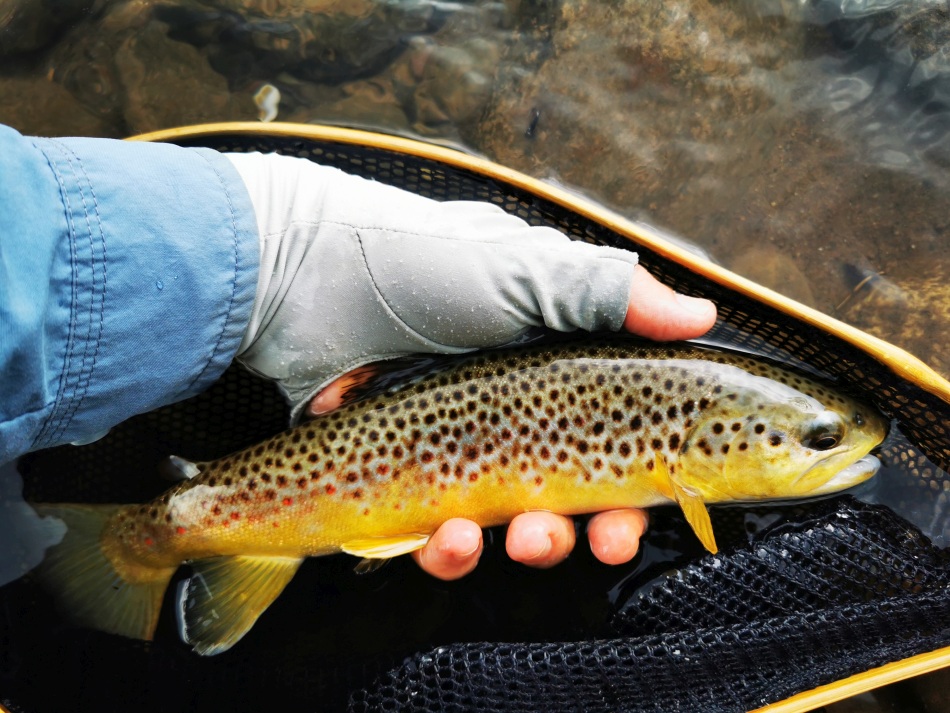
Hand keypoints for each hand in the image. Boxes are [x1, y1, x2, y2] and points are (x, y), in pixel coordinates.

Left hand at [314, 266, 714, 578]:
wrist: (303, 279)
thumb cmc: (419, 263)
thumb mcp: (526, 269)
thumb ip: (613, 294)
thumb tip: (699, 314)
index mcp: (553, 366)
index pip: (617, 433)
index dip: (646, 477)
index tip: (664, 505)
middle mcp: (513, 413)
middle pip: (573, 493)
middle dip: (592, 527)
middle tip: (599, 540)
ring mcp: (458, 450)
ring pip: (511, 526)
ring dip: (527, 545)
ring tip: (515, 540)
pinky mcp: (405, 480)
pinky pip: (438, 535)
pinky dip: (449, 550)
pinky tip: (447, 540)